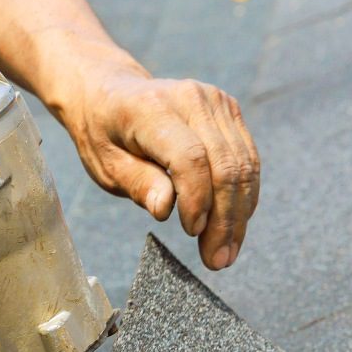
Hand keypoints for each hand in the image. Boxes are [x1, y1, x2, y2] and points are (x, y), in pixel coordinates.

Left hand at [65, 70, 260, 269]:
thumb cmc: (103, 132)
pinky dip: (244, 195)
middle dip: (225, 219)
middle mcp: (191, 98)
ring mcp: (215, 101)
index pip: (190, 157)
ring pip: (244, 165)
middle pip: (224, 165)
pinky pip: (248, 158)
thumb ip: (137, 183)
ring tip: (226, 252)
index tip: (192, 232)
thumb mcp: (105, 164)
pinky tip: (232, 225)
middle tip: (217, 260)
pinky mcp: (229, 110)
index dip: (197, 199)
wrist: (111, 91)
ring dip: (239, 214)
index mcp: (152, 108)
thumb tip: (165, 208)